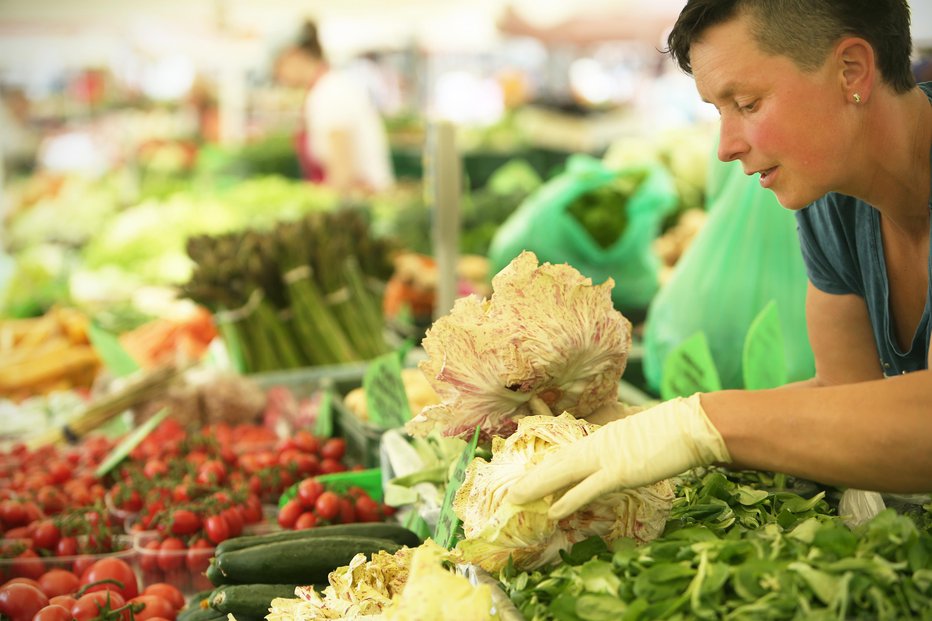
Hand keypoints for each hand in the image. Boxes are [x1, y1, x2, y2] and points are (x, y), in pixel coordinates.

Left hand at [508, 394, 730, 518]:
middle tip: (509, 492)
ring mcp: (607, 456)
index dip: (546, 462)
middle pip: (558, 462)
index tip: (526, 471)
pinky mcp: (621, 470)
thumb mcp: (641, 434)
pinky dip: (569, 499)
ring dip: (538, 486)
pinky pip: (589, 487)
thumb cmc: (673, 429)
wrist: (692, 424)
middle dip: (533, 477)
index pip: (567, 450)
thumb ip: (625, 443)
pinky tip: (552, 510)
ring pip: (564, 472)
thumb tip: (620, 461)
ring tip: (515, 498)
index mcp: (603, 436)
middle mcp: (598, 444)